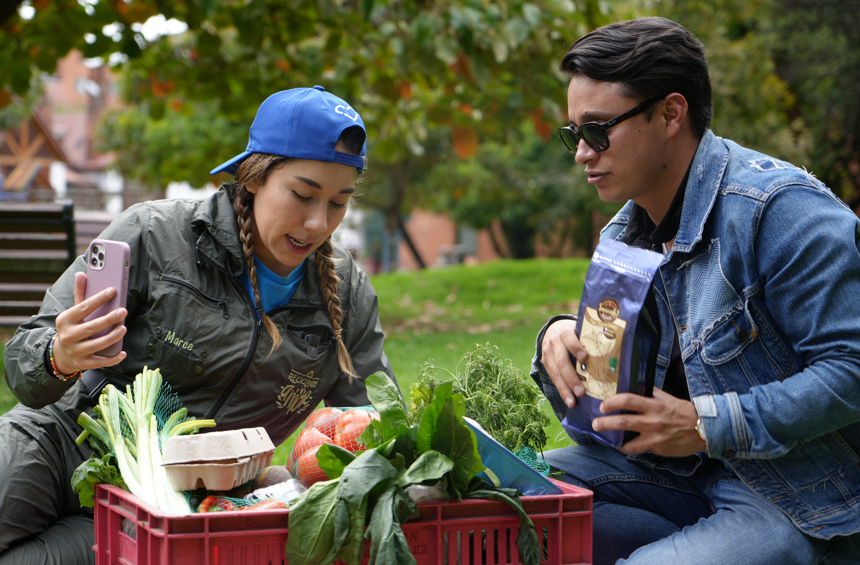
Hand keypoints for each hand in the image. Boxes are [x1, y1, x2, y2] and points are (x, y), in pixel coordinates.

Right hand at [52, 272, 127, 374]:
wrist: (61, 353)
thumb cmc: (73, 327)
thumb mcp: (73, 311)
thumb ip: (80, 294)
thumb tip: (81, 274)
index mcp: (64, 320)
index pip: (83, 307)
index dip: (98, 299)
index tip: (113, 290)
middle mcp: (68, 336)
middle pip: (91, 327)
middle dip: (108, 319)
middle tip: (123, 311)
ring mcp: (75, 351)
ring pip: (96, 345)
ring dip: (112, 337)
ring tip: (123, 328)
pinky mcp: (83, 363)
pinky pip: (100, 362)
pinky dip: (112, 359)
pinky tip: (123, 353)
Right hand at [540, 319, 587, 407]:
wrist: (553, 329)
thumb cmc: (574, 333)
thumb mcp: (579, 330)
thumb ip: (589, 340)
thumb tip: (612, 353)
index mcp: (564, 332)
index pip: (569, 339)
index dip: (576, 347)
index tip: (584, 357)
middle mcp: (554, 343)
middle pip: (561, 361)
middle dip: (571, 378)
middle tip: (581, 392)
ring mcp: (548, 353)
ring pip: (555, 373)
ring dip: (564, 388)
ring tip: (572, 401)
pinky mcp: (545, 362)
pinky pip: (552, 378)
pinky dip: (561, 390)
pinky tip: (568, 399)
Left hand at [592, 388, 706, 456]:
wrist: (702, 429)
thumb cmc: (683, 411)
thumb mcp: (666, 397)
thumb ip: (650, 392)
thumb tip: (635, 383)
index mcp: (654, 405)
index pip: (628, 400)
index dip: (612, 402)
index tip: (604, 405)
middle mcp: (652, 420)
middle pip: (622, 421)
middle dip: (605, 422)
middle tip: (595, 423)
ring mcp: (654, 436)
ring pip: (627, 439)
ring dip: (611, 438)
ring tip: (603, 436)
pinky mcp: (656, 448)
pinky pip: (636, 450)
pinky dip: (625, 448)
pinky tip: (620, 446)